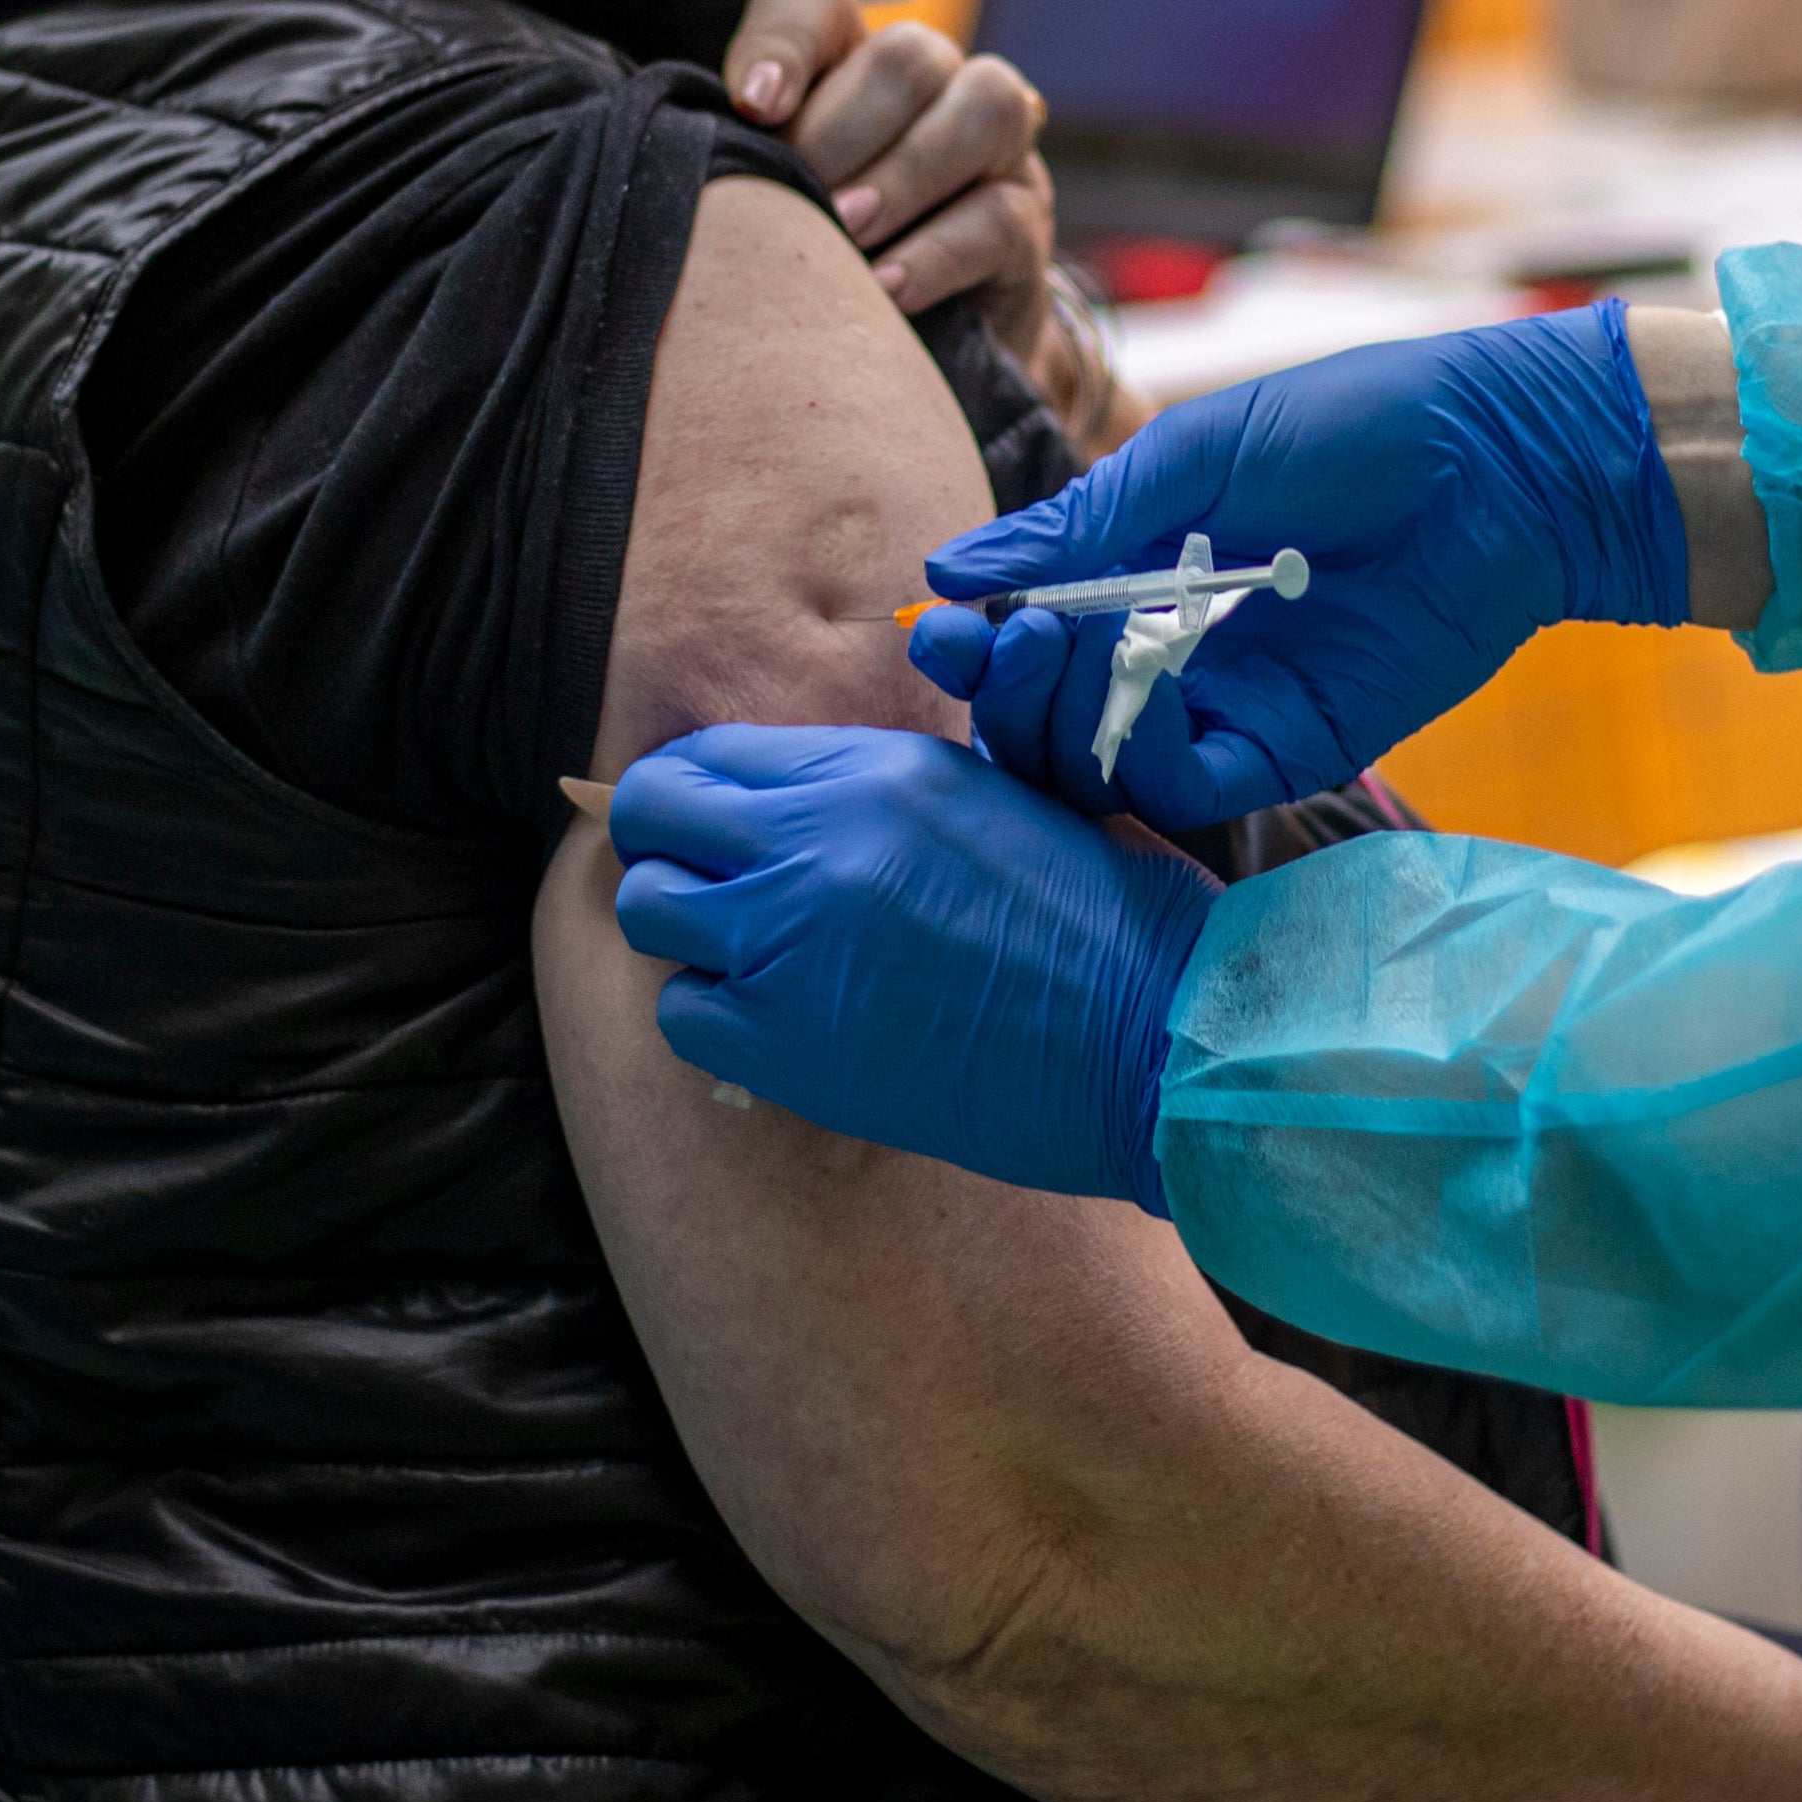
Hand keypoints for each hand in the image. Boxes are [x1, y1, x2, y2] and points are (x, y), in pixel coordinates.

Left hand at [606, 723, 1215, 1206]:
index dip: (696, 790)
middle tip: (713, 885)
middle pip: (651, 821)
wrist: (1152, 1028)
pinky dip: (717, 1016)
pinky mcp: (784, 1045)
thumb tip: (789, 801)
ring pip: (649, 914)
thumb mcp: (989, 796)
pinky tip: (783, 1020)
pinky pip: (684, 1014)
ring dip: (690, 930)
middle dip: (667, 848)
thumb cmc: (1100, 912)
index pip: (708, 757)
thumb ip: (877, 789)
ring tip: (753, 954)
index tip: (712, 822)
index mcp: (870, 770)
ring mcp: (786, 946)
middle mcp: (811, 843)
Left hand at [724, 0, 1053, 324]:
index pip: (817, 1)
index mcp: (850, 64)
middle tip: (800, 189)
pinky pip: (1001, 215)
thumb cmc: (818, 263)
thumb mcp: (769, 208)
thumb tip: (707, 156)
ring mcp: (996, 152)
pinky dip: (937, 251)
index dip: (783, 41)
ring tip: (848, 229)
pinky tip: (884, 289)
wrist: (917, 352)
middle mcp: (935, 87)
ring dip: (906, 171)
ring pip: (985, 108)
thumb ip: (743, 167)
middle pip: (910, 54)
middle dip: (845, 127)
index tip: (752, 104)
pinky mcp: (1028, 226)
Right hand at [903, 304, 1690, 831]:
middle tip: (988, 647)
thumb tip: (952, 572)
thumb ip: (1079, 522)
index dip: (975, 646)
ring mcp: (1228, 710)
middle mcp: (1173, 657)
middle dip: (1001, 692)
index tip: (937, 628)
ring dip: (1057, 718)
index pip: (1028, 643)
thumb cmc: (1354, 427)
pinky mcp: (1288, 751)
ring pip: (1101, 769)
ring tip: (1054, 647)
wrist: (1496, 458)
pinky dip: (1143, 747)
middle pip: (1049, 722)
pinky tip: (1143, 680)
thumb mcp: (1194, 455)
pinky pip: (1185, 785)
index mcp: (1141, 577)